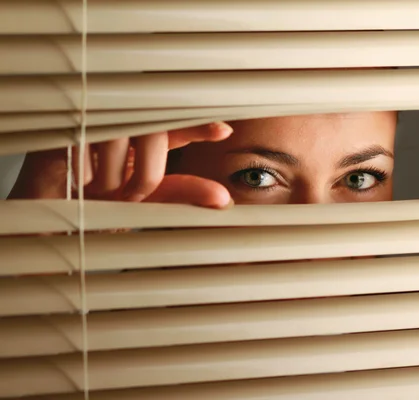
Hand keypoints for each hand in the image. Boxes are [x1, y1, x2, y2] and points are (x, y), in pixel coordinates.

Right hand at [9, 122, 233, 207]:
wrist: (48, 220)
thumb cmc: (97, 208)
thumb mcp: (145, 201)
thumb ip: (180, 192)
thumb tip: (222, 199)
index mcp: (143, 137)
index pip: (175, 123)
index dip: (197, 126)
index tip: (222, 131)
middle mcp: (122, 122)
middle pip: (152, 129)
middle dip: (147, 174)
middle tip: (132, 197)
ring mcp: (93, 118)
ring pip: (120, 135)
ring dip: (112, 175)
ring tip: (99, 192)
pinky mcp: (62, 122)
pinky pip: (85, 137)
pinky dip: (87, 166)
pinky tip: (80, 178)